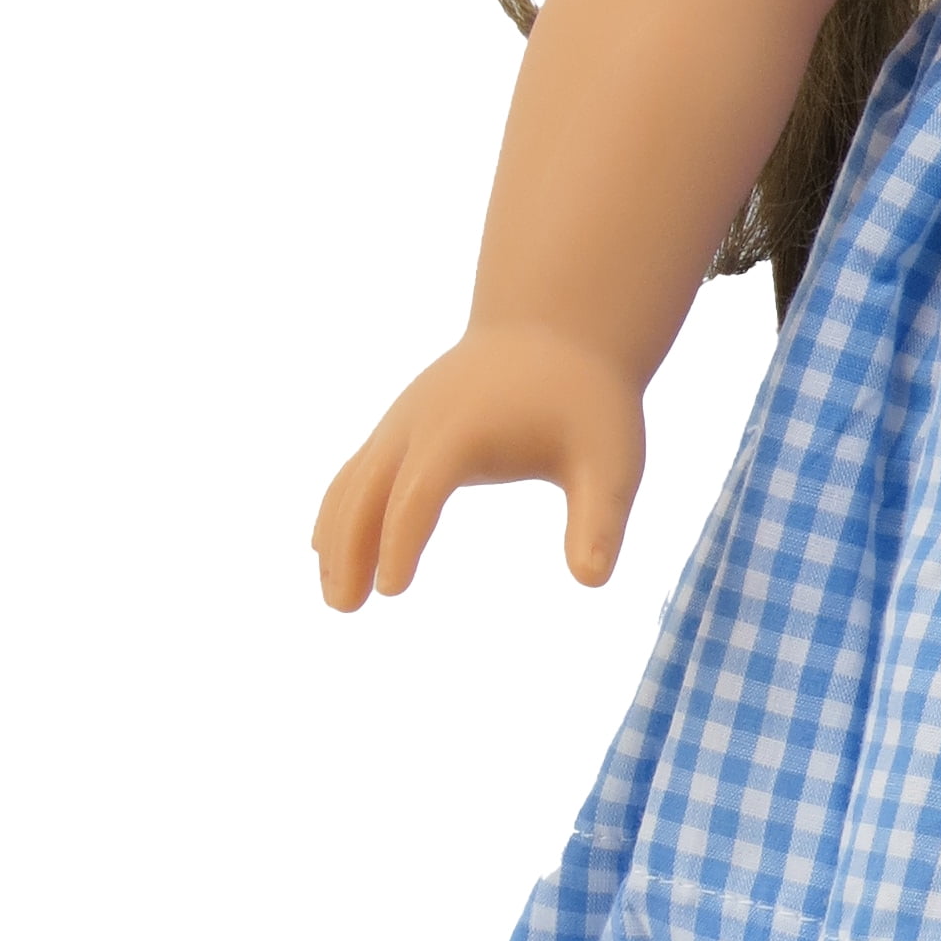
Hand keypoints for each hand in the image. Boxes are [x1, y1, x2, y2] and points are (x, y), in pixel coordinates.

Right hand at [314, 326, 646, 607]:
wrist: (556, 333)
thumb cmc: (587, 404)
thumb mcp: (611, 462)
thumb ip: (599, 520)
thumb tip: (593, 580)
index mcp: (465, 430)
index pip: (419, 492)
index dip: (401, 540)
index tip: (392, 591)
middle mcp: (421, 422)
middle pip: (368, 488)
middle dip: (350, 547)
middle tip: (345, 608)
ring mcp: (404, 421)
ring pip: (353, 481)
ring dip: (336, 536)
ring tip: (337, 599)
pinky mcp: (401, 426)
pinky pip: (357, 471)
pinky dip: (339, 511)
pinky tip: (329, 552)